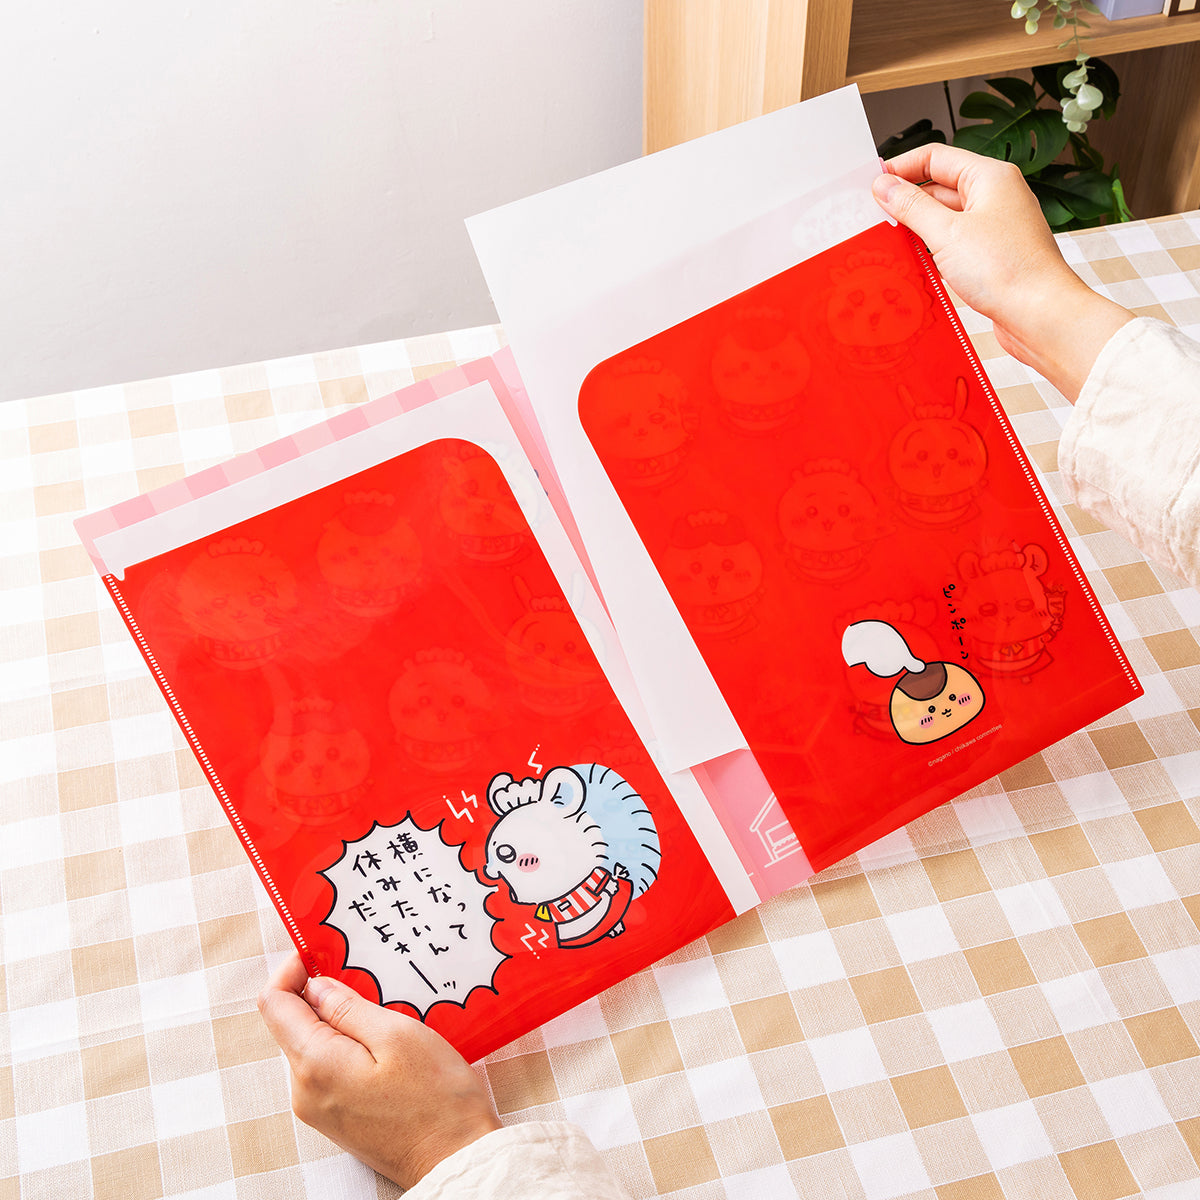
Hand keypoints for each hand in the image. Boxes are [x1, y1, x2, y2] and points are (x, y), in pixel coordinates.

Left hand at [257, 953, 500, 1188]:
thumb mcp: (396, 1035)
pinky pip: (327, 1067)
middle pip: (292, 1024)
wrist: (455, 1158)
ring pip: (311, 1045)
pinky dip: (345, 1044)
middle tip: (365, 974)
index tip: (321, 951)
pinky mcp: (336, 1118)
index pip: (274, 1004)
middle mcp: (304, 1090)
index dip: (292, 970)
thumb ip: (347, 1007)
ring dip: (337, 1019)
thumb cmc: (435, 1097)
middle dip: (320, 993)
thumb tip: (314, 986)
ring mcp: (318, 1108)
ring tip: (382, 1007)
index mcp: (314, 1065)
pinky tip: (383, 1041)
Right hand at [872, 144, 1131, 401]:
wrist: (1040, 315)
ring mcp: (995, 227)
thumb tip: (884, 186)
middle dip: (907, 201)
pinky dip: (933, 250)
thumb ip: (911, 206)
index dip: (901, 167)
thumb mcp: (946, 233)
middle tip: (875, 217)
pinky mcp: (992, 256)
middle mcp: (996, 197)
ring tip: (891, 241)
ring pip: (946, 218)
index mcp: (990, 177)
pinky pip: (955, 243)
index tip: (873, 185)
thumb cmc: (1007, 270)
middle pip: (940, 187)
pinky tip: (915, 263)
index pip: (936, 157)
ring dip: (918, 228)